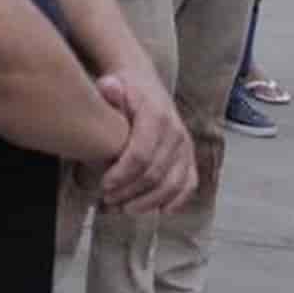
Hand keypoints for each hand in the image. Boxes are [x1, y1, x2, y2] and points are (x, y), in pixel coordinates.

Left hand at [96, 68, 196, 215]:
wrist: (145, 81)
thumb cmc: (124, 89)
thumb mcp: (113, 84)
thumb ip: (109, 91)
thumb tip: (109, 87)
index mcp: (156, 116)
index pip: (141, 155)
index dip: (122, 175)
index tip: (104, 185)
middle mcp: (176, 133)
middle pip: (155, 174)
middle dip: (130, 192)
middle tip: (108, 199)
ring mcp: (185, 146)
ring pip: (172, 185)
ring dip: (148, 202)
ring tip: (124, 208)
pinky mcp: (190, 157)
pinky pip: (188, 185)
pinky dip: (175, 201)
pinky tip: (159, 211)